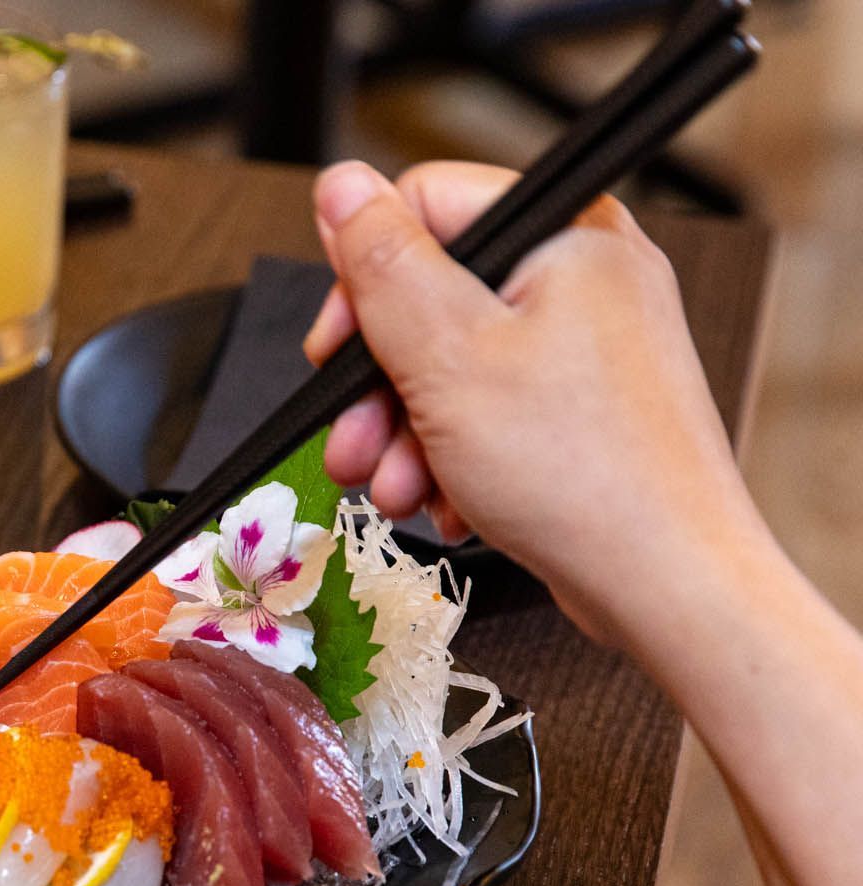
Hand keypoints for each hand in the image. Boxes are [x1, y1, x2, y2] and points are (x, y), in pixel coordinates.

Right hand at [302, 159, 764, 647]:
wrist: (666, 583)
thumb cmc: (584, 476)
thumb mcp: (447, 354)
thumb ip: (384, 263)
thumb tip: (341, 185)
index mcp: (566, 233)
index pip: (425, 207)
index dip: (363, 280)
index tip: (336, 350)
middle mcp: (585, 275)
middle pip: (431, 296)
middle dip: (376, 382)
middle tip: (355, 440)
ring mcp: (587, 343)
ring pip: (451, 363)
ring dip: (404, 434)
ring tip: (399, 489)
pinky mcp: (582, 406)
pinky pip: (488, 410)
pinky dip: (452, 457)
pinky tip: (446, 502)